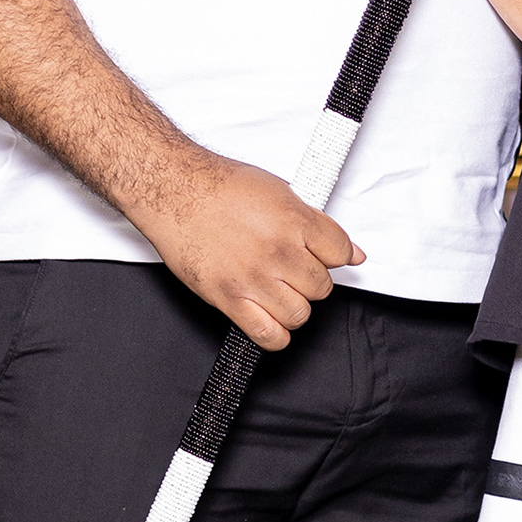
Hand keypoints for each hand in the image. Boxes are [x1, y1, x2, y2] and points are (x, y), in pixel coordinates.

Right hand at [134, 149, 363, 349]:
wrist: (172, 191)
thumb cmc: (218, 186)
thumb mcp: (278, 190)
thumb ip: (316, 222)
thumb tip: (349, 250)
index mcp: (293, 221)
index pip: (340, 252)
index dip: (336, 255)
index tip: (325, 256)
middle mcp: (277, 252)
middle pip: (321, 287)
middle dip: (312, 281)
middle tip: (295, 270)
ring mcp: (254, 278)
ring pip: (299, 314)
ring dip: (294, 306)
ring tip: (280, 292)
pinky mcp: (229, 299)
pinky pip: (268, 335)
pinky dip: (276, 335)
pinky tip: (270, 318)